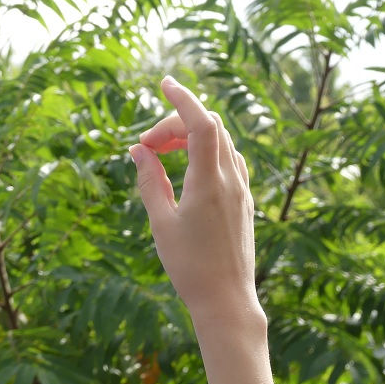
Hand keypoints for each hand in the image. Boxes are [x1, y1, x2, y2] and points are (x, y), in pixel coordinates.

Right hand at [130, 76, 260, 319]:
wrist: (227, 300)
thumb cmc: (190, 267)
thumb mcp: (161, 223)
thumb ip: (150, 182)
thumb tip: (138, 151)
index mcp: (210, 182)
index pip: (202, 123)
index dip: (183, 98)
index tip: (164, 83)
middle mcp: (232, 181)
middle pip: (211, 128)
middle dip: (176, 123)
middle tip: (146, 146)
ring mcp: (243, 191)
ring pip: (223, 143)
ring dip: (193, 137)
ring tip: (162, 155)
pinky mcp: (246, 203)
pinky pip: (231, 162)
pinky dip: (209, 153)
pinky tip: (189, 170)